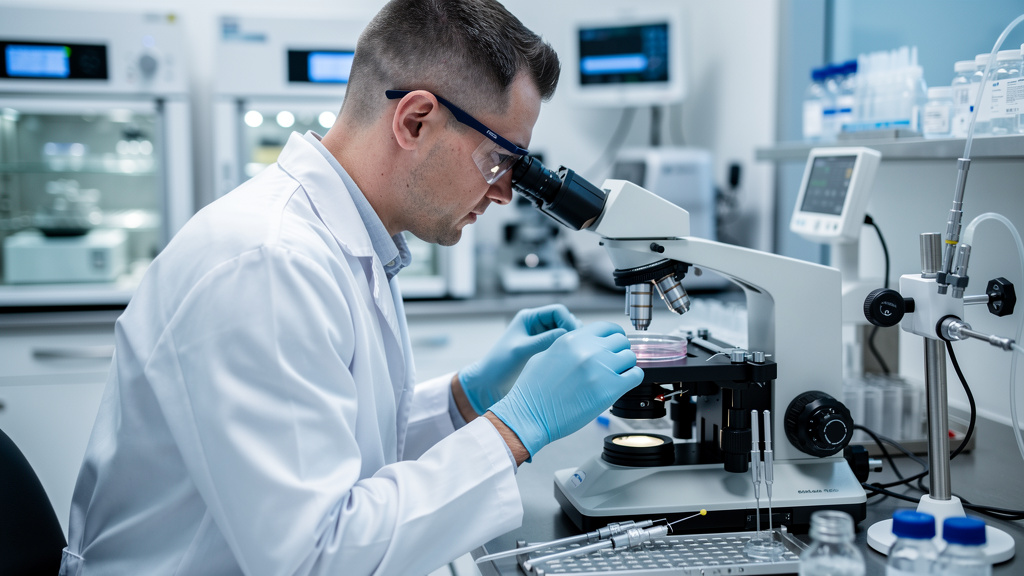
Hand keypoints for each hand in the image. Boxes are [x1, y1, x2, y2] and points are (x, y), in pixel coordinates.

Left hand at [458, 305, 579, 414]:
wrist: (489, 384)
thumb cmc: (499, 364)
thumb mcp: (522, 350)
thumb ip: (544, 340)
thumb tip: (568, 334)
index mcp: (529, 317)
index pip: (558, 311)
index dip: (568, 321)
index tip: (573, 338)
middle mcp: (536, 325)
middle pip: (564, 321)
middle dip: (572, 331)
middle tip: (575, 348)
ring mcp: (540, 338)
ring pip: (565, 334)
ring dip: (570, 341)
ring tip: (572, 355)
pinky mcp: (543, 351)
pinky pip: (561, 346)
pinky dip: (566, 350)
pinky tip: (568, 362)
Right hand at [489, 321, 642, 456]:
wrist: (530, 415)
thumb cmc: (533, 390)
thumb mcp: (546, 354)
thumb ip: (569, 346)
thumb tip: (586, 344)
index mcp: (573, 338)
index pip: (607, 327)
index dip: (612, 336)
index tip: (612, 345)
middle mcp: (589, 350)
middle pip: (621, 341)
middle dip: (618, 352)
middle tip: (613, 364)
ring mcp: (601, 369)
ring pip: (630, 357)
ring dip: (625, 366)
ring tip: (615, 376)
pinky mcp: (610, 389)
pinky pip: (635, 376)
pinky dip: (632, 379)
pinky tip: (621, 385)